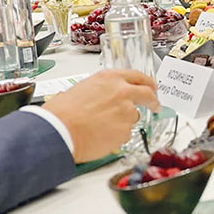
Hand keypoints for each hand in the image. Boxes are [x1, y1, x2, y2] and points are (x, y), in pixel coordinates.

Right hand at [43, 69, 159, 162]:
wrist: (58, 130)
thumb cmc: (62, 112)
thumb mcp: (82, 89)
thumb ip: (102, 90)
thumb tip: (106, 96)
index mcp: (111, 78)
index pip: (138, 77)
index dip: (147, 83)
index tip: (151, 88)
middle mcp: (122, 92)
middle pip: (148, 94)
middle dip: (154, 100)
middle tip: (155, 105)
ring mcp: (127, 112)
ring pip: (134, 117)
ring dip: (124, 122)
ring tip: (103, 127)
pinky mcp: (126, 131)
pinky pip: (125, 133)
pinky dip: (116, 136)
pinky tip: (100, 136)